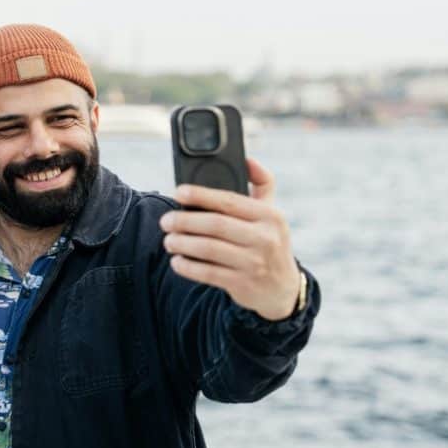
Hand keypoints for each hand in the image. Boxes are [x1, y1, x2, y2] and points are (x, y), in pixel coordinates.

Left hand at [159, 158, 299, 320]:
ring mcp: (254, 263)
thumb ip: (262, 184)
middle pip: (215, 225)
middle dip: (184, 221)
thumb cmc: (268, 242)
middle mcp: (265, 239)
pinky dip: (188, 267)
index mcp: (270, 216)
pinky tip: (177, 261)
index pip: (230, 201)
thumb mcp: (272, 214)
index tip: (178, 192)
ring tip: (168, 240)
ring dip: (182, 244)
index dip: (201, 195)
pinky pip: (208, 273)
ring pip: (208, 249)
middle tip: (165, 221)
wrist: (282, 289)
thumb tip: (247, 158)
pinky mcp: (243, 284)